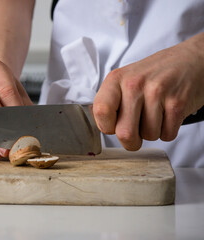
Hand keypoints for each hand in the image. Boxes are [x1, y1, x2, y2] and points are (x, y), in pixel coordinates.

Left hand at [93, 33, 203, 150]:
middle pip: (124, 133)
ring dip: (152, 132)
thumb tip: (101, 124)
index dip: (108, 127)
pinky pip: (167, 135)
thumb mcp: (125, 79)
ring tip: (156, 114)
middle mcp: (134, 84)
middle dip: (132, 140)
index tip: (114, 125)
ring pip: (148, 136)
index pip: (100, 112)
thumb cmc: (155, 74)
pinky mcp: (177, 102)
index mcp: (116, 79)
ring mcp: (157, 92)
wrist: (192, 59)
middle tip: (137, 132)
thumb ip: (110, 101)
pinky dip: (168, 131)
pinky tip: (168, 115)